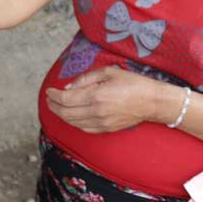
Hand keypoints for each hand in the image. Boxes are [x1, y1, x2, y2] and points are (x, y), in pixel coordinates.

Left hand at [45, 66, 180, 133]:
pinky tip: (71, 115)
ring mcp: (101, 123)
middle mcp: (97, 112)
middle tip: (49, 99)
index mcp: (96, 96)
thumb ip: (86, 79)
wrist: (153, 102)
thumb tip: (68, 87)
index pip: (66, 99)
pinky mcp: (106, 129)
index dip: (54, 95)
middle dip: (53, 106)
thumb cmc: (133, 83)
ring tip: (56, 106)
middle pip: (66, 113)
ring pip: (73, 122)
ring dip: (61, 115)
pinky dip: (73, 122)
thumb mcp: (109, 72)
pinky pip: (84, 128)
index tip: (49, 90)